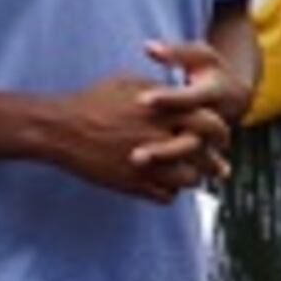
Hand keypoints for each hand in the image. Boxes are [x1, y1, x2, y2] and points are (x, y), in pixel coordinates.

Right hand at [40, 74, 223, 201]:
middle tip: (219, 167)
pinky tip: (166, 186)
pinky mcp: (132, 184)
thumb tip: (180, 91)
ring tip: (191, 177)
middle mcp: (159, 137)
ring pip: (189, 179)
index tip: (220, 137)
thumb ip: (160, 90)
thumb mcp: (129, 84)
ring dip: (193, 179)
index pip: (210, 123)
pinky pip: (166, 196)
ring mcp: (147, 163)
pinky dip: (170, 193)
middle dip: (215, 162)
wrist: (60, 129)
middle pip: (205, 155)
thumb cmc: (93, 101)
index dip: (219, 131)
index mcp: (163, 110)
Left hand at [136, 38, 247, 181]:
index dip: (168, 100)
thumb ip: (176, 53)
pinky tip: (142, 174)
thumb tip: (149, 47)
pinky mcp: (206, 153)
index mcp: (214, 93)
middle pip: (190, 137)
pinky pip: (190, 167)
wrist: (236, 96)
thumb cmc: (210, 71)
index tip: (142, 100)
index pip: (190, 98)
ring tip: (133, 161)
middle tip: (134, 149)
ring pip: (189, 156)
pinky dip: (169, 172)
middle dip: (164, 145)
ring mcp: (212, 140)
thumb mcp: (200, 56)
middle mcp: (216, 120)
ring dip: (163, 160)